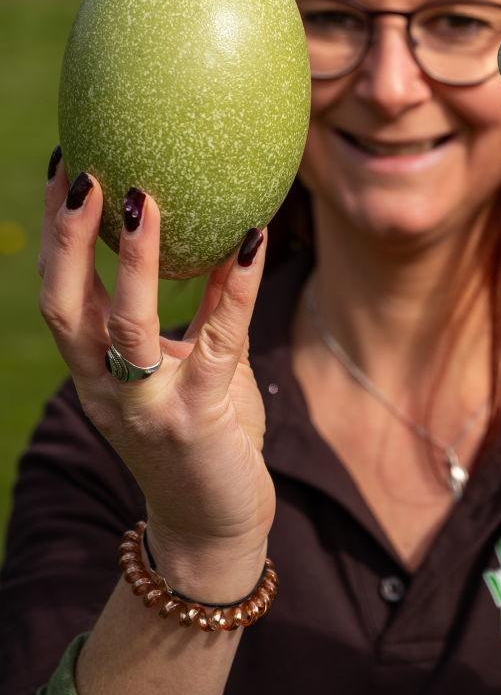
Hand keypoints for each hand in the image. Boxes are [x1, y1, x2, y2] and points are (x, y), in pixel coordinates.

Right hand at [38, 161, 274, 598]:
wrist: (212, 526)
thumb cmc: (200, 435)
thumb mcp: (182, 367)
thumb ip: (190, 313)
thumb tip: (219, 234)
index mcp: (94, 370)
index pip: (58, 293)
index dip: (53, 233)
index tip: (62, 168)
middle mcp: (106, 388)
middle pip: (66, 306)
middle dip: (67, 239)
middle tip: (83, 172)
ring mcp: (149, 406)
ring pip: (126, 326)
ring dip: (134, 261)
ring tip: (143, 200)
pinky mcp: (199, 418)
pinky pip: (218, 340)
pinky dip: (235, 287)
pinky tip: (253, 239)